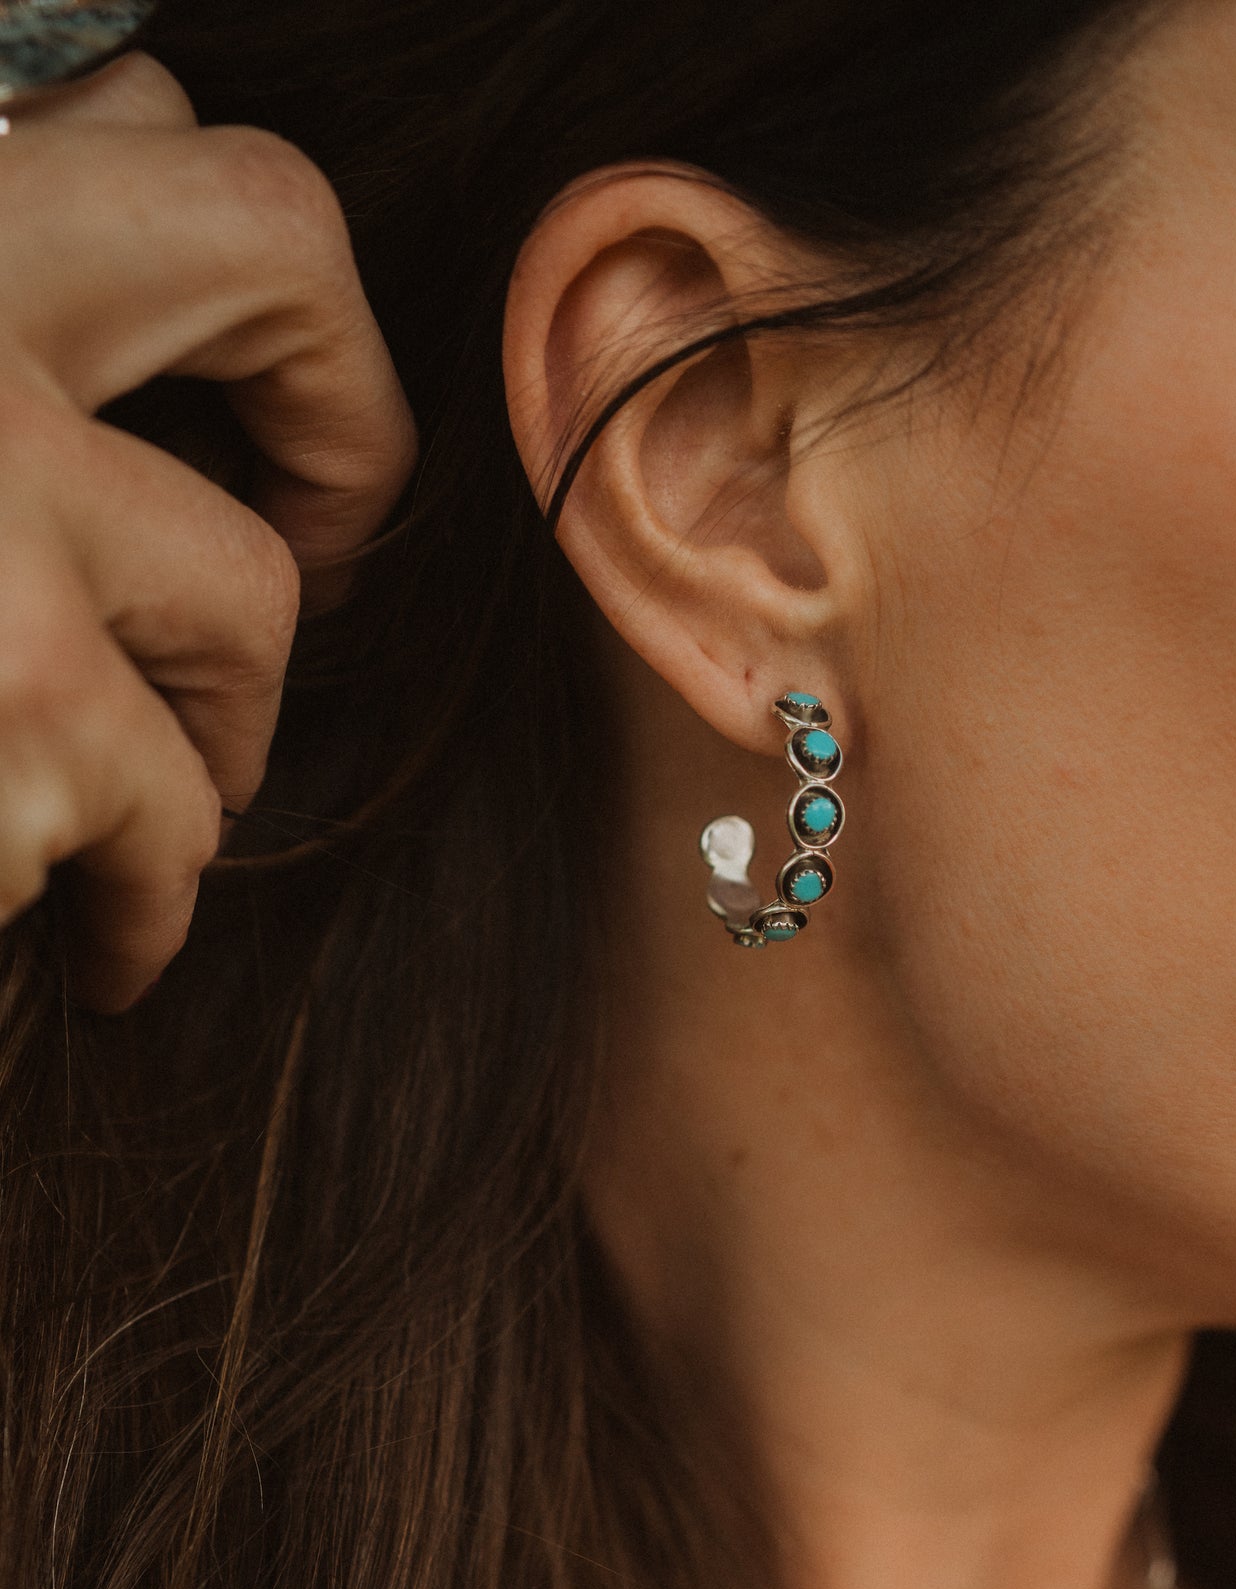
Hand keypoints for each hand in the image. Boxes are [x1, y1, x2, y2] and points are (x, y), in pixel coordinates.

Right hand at [0, 54, 415, 1008]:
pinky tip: (91, 959)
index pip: (127, 114)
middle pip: (267, 241)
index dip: (197, 242)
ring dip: (213, 741)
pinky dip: (141, 909)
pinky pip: (167, 815)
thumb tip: (80, 312)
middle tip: (324, 551)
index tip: (235, 381)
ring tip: (143, 854)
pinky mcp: (23, 700)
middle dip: (335, 421)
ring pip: (242, 594)